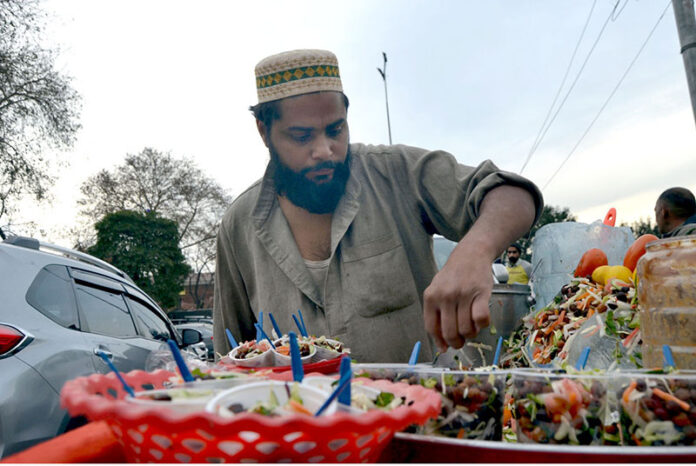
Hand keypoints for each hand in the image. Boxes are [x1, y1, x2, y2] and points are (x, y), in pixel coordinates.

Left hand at [423, 237, 493, 351]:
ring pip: (466, 329)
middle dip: (457, 343)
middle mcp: (445, 296)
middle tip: (461, 341)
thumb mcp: (437, 291)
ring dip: (471, 334)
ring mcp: (463, 294)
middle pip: (450, 332)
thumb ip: (436, 315)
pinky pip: (482, 319)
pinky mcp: (480, 293)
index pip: (432, 328)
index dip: (440, 341)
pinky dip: (482, 325)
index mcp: (431, 297)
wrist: (470, 255)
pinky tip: (480, 320)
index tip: (446, 347)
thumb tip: (441, 345)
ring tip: (471, 327)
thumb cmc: (453, 276)